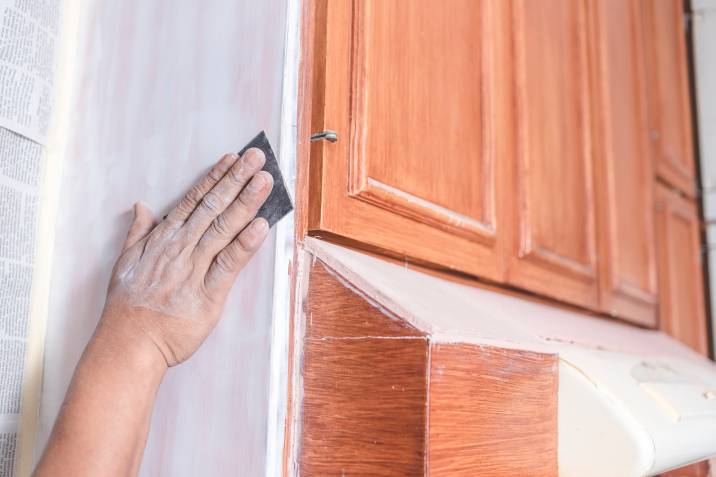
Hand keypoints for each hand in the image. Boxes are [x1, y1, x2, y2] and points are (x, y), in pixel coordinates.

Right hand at [100, 149, 272, 366]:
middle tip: (257, 158)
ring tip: (264, 181)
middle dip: (237, 180)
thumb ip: (139, 232)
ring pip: (223, 229)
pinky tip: (261, 226)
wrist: (128, 344)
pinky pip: (229, 264)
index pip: (194, 201)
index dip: (215, 178)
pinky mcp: (208, 294)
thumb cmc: (128, 307)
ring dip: (246, 203)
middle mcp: (181, 248)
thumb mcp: (125, 262)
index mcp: (164, 239)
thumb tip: (143, 206)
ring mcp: (195, 269)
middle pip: (213, 207)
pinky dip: (245, 244)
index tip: (232, 159)